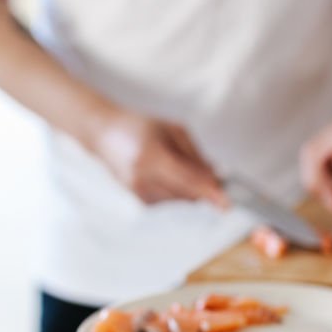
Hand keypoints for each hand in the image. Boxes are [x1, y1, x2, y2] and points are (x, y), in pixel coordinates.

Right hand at [93, 111, 227, 207]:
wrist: (105, 135)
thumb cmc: (140, 127)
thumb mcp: (174, 130)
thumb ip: (196, 156)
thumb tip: (215, 179)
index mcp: (152, 157)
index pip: (187, 180)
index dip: (209, 192)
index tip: (226, 204)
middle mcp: (143, 179)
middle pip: (187, 194)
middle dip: (204, 187)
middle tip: (210, 173)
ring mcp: (139, 192)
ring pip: (181, 199)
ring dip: (189, 187)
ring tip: (171, 164)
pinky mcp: (139, 201)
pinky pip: (171, 201)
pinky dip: (176, 190)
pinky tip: (163, 174)